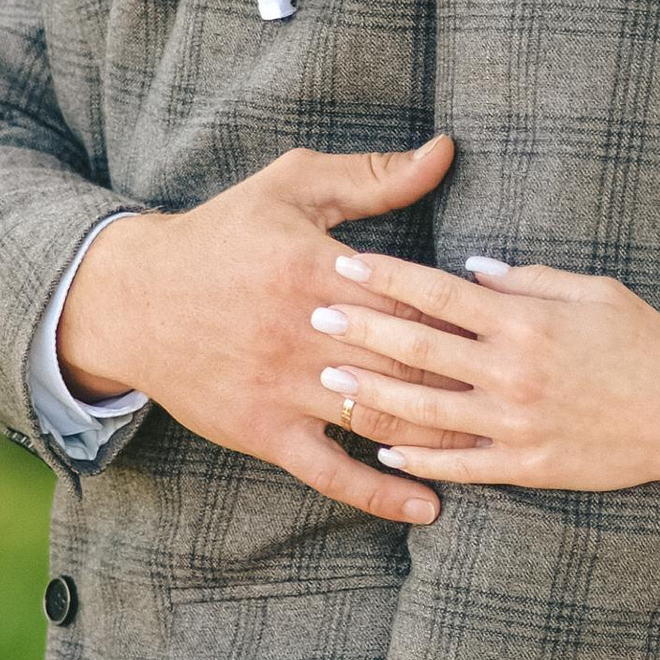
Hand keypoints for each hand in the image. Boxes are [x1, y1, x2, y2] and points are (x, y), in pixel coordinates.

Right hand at [58, 138, 476, 527]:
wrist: (132, 298)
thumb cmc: (223, 235)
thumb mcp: (293, 187)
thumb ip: (373, 178)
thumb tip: (445, 151)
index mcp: (320, 271)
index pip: (414, 300)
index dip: (467, 319)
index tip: (514, 330)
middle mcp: (306, 335)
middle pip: (409, 366)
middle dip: (469, 384)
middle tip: (527, 397)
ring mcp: (285, 389)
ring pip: (381, 421)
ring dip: (441, 441)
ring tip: (496, 451)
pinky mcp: (263, 431)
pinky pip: (330, 473)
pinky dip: (380, 494)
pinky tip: (426, 508)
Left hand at [305, 246, 659, 518]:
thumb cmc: (647, 345)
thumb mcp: (598, 292)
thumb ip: (532, 279)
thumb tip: (474, 268)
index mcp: (528, 321)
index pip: (440, 293)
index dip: (388, 276)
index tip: (346, 262)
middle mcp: (514, 370)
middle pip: (420, 347)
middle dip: (361, 329)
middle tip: (312, 315)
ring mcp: (517, 422)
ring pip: (427, 409)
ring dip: (372, 395)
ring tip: (327, 380)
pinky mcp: (527, 466)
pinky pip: (461, 465)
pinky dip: (419, 460)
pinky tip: (381, 452)